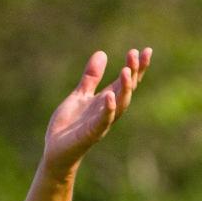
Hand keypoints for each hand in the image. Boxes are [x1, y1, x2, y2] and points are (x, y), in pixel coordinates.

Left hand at [43, 48, 151, 178]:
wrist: (55, 149)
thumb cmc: (69, 124)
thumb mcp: (79, 95)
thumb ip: (91, 77)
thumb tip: (102, 53)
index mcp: (106, 100)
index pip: (126, 81)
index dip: (136, 67)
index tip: (146, 50)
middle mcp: (108, 109)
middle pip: (127, 89)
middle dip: (134, 72)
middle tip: (138, 54)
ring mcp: (101, 122)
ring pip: (120, 104)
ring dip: (125, 88)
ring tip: (126, 70)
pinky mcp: (91, 133)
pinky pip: (103, 120)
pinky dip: (108, 109)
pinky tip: (109, 96)